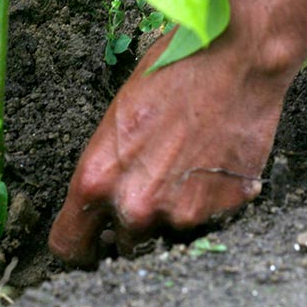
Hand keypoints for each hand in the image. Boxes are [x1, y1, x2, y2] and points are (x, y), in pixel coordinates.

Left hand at [48, 0, 297, 266]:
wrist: (237, 60)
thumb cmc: (174, 71)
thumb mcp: (119, 116)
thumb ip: (109, 166)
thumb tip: (106, 195)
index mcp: (96, 179)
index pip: (70, 245)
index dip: (81, 246)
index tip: (91, 243)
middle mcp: (135, 205)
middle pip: (124, 245)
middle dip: (134, 224)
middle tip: (153, 189)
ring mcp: (180, 214)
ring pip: (168, 234)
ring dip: (174, 212)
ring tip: (190, 168)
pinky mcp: (221, 211)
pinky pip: (208, 220)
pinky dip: (210, 201)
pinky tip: (215, 163)